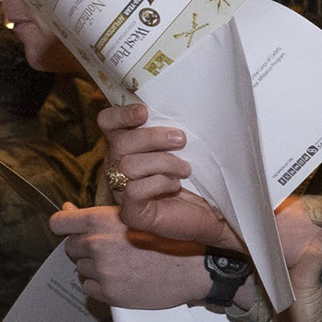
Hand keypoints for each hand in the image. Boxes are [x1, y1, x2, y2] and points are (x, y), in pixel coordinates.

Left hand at [52, 206, 213, 307]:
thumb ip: (98, 215)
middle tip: (111, 249)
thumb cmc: (170, 237)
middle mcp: (97, 245)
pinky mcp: (111, 294)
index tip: (69, 230)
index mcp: (101, 221)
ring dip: (95, 267)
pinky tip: (122, 278)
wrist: (195, 266)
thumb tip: (66, 210)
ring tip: (122, 264)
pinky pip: (90, 288)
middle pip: (70, 248)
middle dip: (85, 248)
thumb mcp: (134, 215)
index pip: (58, 224)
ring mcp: (103, 271)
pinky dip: (101, 285)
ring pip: (81, 269)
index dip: (63, 226)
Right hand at [98, 102, 239, 248]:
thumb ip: (169, 128)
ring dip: (163, 162)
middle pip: (120, 143)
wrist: (214, 214)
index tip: (145, 112)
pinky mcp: (131, 214)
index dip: (121, 114)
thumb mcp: (184, 148)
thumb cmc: (199, 178)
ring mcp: (122, 192)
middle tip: (181, 140)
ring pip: (129, 166)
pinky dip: (158, 183)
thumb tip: (171, 107)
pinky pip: (134, 191)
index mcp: (127, 146)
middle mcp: (118, 167)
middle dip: (153, 138)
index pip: (108, 123)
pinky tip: (174, 186)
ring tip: (185, 169)